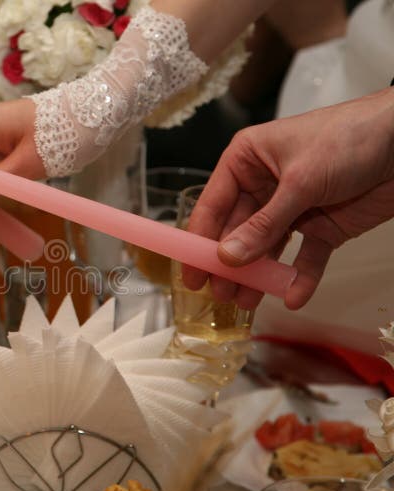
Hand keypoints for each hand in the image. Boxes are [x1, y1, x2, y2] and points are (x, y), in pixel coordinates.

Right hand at [184, 88, 393, 309]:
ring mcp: (292, 208)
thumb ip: (264, 225)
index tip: (190, 272)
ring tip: (246, 302)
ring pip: (267, 249)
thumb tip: (228, 258)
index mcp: (247, 161)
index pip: (213, 205)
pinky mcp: (322, 226)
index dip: (199, 239)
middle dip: (229, 265)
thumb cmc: (350, 138)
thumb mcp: (300, 181)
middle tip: (219, 295)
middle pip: (236, 232)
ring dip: (258, 276)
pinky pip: (304, 257)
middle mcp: (264, 186)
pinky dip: (299, 278)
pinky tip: (292, 296)